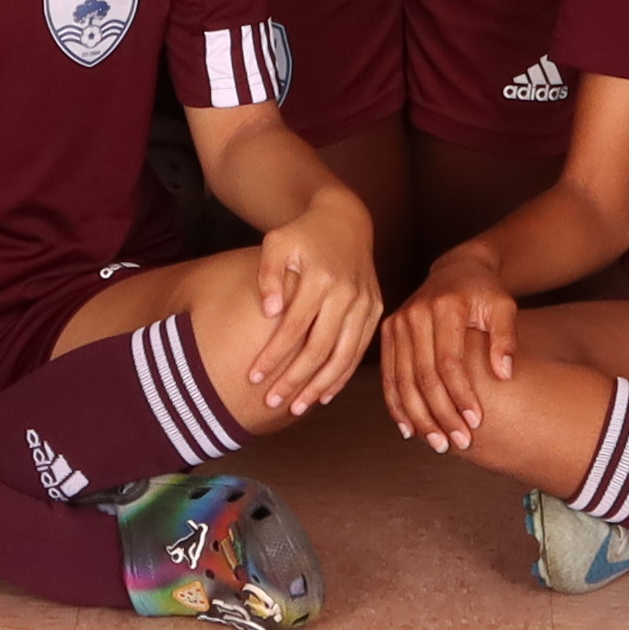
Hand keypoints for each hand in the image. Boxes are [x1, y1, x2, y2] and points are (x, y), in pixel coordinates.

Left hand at [222, 205, 384, 424]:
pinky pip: (360, 350)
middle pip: (320, 348)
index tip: (253, 377)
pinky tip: (324, 395)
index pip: (293, 327)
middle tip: (272, 403)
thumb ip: (268, 276)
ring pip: (344, 355)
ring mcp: (365, 303)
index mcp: (321, 277)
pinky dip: (342, 375)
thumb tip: (270, 313)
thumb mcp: (275, 242)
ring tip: (297, 407)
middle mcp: (347, 293)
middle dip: (295, 380)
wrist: (344, 221)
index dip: (273, 355)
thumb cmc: (301, 235)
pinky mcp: (375, 309)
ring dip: (320, 386)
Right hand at [378, 252, 523, 452]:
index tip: (476, 422)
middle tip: (458, 443)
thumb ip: (505, 338)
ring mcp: (397, 323)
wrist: (456, 269)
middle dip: (441, 413)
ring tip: (438, 444)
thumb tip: (504, 374)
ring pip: (403, 380)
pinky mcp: (388, 332)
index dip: (461, 395)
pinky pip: (389, 376)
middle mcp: (415, 315)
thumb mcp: (504, 306)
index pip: (449, 361)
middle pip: (424, 376)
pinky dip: (397, 405)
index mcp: (444, 307)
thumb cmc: (485, 292)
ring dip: (419, 417)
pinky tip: (409, 429)